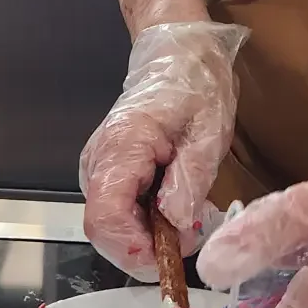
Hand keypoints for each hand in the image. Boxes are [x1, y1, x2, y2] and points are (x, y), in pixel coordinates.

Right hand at [80, 20, 247, 275]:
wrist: (177, 52)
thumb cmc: (196, 84)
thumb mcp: (208, 129)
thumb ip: (190, 179)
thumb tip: (176, 226)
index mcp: (122, 146)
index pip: (105, 217)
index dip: (134, 248)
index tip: (172, 254)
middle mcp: (99, 160)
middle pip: (104, 230)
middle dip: (146, 249)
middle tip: (190, 239)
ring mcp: (99, 167)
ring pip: (111, 226)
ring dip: (148, 238)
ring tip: (187, 221)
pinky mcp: (108, 172)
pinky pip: (119, 212)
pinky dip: (145, 223)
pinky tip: (174, 209)